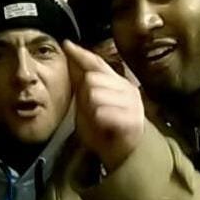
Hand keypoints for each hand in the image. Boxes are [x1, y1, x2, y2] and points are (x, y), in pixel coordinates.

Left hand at [63, 40, 144, 172]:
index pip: (97, 63)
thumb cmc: (103, 130)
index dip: (81, 54)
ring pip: (95, 95)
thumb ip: (82, 85)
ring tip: (100, 121)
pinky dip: (99, 121)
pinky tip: (106, 126)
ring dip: (92, 111)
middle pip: (92, 78)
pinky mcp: (133, 119)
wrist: (121, 154)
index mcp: (115, 83)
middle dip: (86, 96)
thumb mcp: (86, 105)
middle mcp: (126, 88)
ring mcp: (131, 103)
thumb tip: (72, 60)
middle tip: (94, 112)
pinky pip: (103, 113)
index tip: (66, 44)